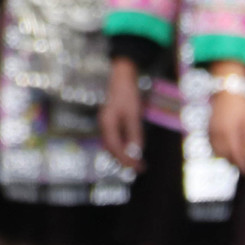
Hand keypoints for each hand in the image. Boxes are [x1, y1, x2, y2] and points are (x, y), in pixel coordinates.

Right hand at [98, 56, 145, 172]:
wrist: (121, 76)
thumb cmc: (127, 94)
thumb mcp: (133, 114)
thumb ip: (134, 133)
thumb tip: (136, 151)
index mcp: (107, 123)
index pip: (115, 147)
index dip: (125, 159)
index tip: (136, 167)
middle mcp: (104, 124)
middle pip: (112, 148)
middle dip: (124, 160)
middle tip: (139, 168)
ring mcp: (106, 123)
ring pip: (113, 144)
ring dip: (124, 154)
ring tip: (138, 162)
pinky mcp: (111, 121)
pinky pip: (115, 138)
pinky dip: (124, 146)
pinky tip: (132, 149)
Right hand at [208, 84, 244, 174]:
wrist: (228, 90)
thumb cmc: (243, 106)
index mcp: (230, 132)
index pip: (236, 154)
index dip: (242, 165)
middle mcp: (218, 133)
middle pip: (224, 154)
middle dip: (234, 162)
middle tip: (243, 165)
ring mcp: (212, 129)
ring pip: (216, 150)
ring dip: (225, 156)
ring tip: (235, 157)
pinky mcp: (209, 125)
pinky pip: (211, 142)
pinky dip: (218, 149)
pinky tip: (225, 148)